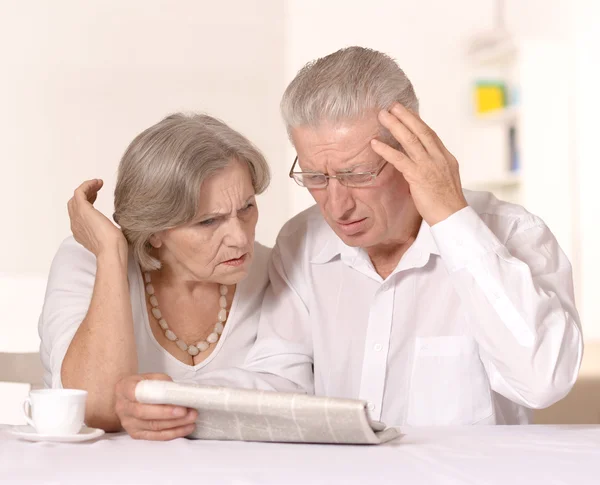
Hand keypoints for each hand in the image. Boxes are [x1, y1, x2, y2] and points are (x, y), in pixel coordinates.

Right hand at [67, 179, 126, 256]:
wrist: (111, 251)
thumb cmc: (115, 249)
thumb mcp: (110, 237)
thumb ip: (108, 230)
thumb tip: (116, 224)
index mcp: (81, 233)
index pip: (78, 214)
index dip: (87, 203)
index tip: (97, 196)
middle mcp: (76, 225)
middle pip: (74, 205)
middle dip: (85, 195)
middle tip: (97, 189)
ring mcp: (77, 218)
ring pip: (76, 198)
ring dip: (87, 188)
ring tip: (98, 183)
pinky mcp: (83, 210)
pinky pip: (79, 192)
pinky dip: (87, 185)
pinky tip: (98, 182)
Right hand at [115, 373, 197, 440]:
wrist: (132, 396)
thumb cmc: (144, 385)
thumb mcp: (152, 377)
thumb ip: (163, 383)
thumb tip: (179, 394)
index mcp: (124, 388)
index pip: (135, 392)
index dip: (156, 398)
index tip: (175, 400)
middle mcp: (123, 407)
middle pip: (144, 413)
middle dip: (168, 414)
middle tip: (187, 411)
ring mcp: (128, 423)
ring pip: (152, 426)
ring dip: (175, 424)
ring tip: (191, 418)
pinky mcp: (136, 434)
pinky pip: (156, 436)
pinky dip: (173, 433)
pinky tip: (186, 428)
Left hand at [371, 103, 467, 225]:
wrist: (453, 217)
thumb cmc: (446, 203)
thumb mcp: (443, 179)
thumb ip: (432, 167)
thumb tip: (419, 162)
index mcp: (445, 157)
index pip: (430, 134)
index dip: (417, 121)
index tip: (407, 112)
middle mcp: (438, 157)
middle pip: (421, 131)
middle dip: (406, 116)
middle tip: (393, 105)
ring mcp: (429, 165)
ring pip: (410, 140)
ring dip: (395, 125)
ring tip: (382, 115)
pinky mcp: (418, 176)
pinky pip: (399, 159)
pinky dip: (386, 149)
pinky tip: (375, 143)